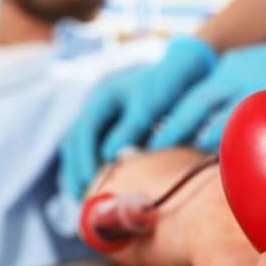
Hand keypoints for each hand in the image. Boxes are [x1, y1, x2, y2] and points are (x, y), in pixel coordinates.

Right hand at [60, 36, 215, 198]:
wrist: (189, 66)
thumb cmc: (172, 82)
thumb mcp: (152, 102)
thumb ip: (132, 125)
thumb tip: (110, 155)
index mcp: (103, 96)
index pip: (83, 132)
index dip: (84, 160)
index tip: (88, 184)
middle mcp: (99, 105)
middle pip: (76, 142)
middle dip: (77, 170)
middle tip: (82, 198)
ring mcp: (107, 114)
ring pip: (84, 147)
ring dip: (83, 171)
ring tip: (86, 198)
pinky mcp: (119, 125)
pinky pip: (100, 149)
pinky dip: (99, 167)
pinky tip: (105, 186)